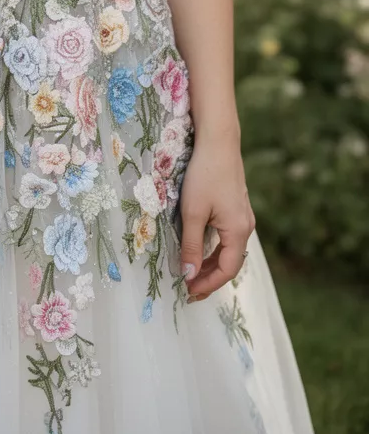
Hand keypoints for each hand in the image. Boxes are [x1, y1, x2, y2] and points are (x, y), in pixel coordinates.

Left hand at [178, 134, 254, 301]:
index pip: (226, 271)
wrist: (218, 141)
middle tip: (188, 288)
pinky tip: (200, 249)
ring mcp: (243, 216)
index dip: (207, 284)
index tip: (188, 292)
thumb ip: (192, 245)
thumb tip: (188, 274)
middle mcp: (245, 226)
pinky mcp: (237, 207)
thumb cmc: (204, 175)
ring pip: (229, 250)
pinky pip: (228, 237)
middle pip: (230, 263)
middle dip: (209, 278)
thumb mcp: (193, 212)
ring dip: (211, 263)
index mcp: (238, 231)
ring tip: (191, 273)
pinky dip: (214, 249)